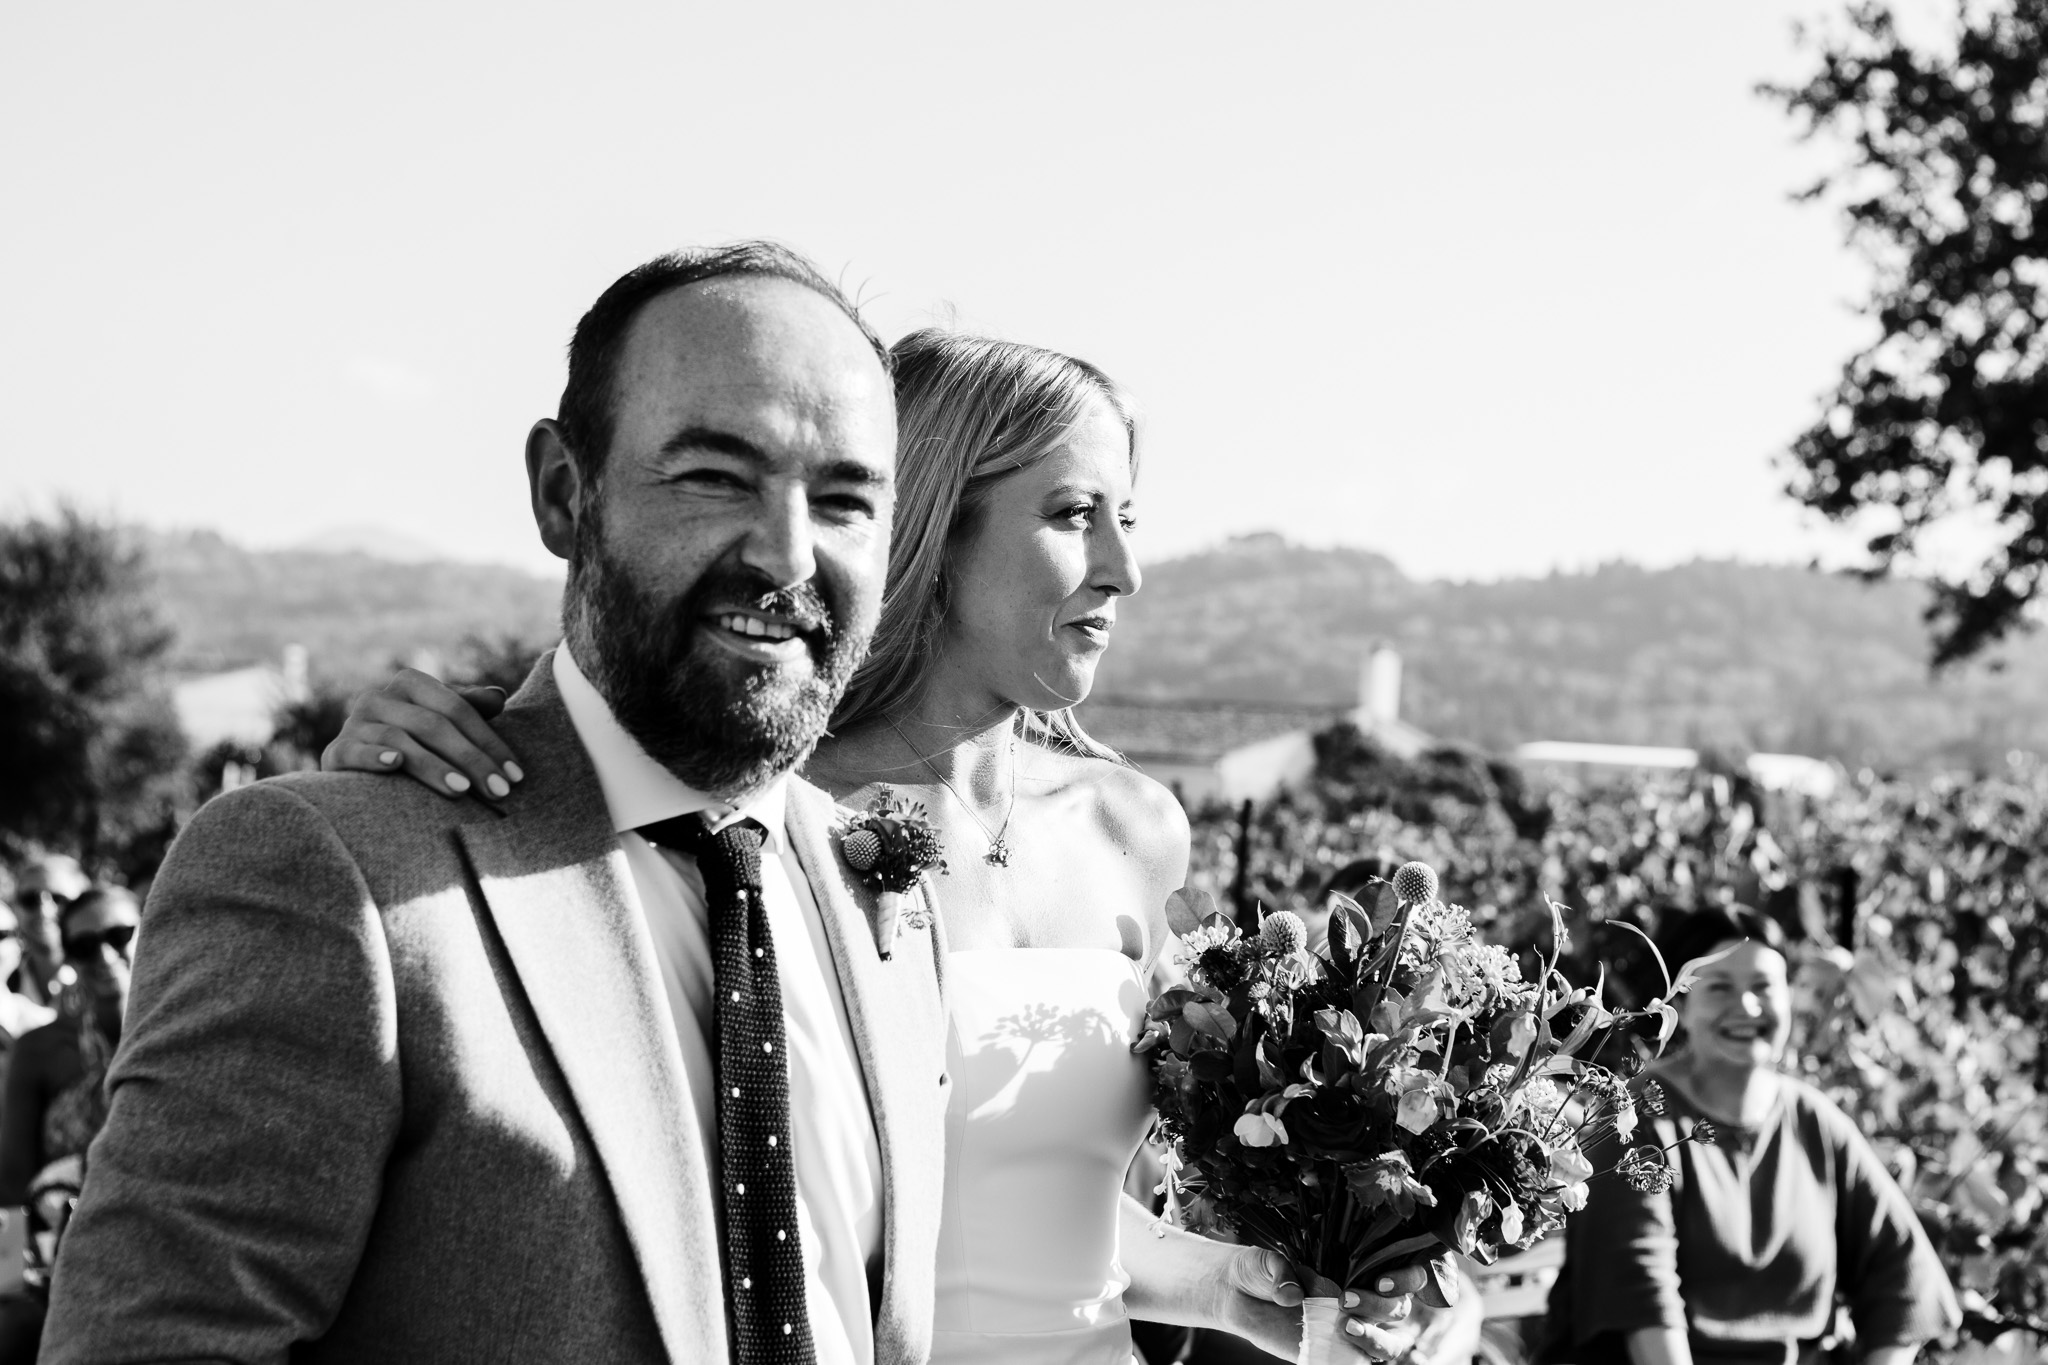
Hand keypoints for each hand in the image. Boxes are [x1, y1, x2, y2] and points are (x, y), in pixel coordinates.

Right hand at [320, 669, 521, 799]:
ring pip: (401, 740)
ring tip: (461, 790)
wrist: (353, 765)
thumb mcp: (440, 721)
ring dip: (433, 766)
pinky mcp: (336, 751)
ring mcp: (354, 723)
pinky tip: (395, 764)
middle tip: (499, 791)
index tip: (515, 775)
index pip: (458, 709)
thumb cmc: (412, 742)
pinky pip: (356, 751)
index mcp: (410, 683)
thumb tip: (498, 696)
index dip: (490, 741)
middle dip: (471, 759)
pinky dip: (375, 756)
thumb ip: (468, 708)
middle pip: (434, 725)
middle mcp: (380, 697)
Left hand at [1217, 1248, 1425, 1360]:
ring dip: (1377, 1339)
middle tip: (1344, 1300)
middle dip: (1379, 1306)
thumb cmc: (1259, 1269)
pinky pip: (1360, 1362)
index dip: (1405, 1278)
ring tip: (1347, 1328)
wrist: (1235, 1293)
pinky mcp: (1334, 1353)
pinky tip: (1340, 1348)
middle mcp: (1361, 1298)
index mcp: (1357, 1268)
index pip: (1403, 1273)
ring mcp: (1350, 1328)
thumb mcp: (1267, 1261)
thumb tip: (1292, 1295)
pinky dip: (1360, 1359)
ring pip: (1391, 1343)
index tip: (1380, 1280)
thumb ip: (1281, 1273)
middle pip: (1398, 1309)